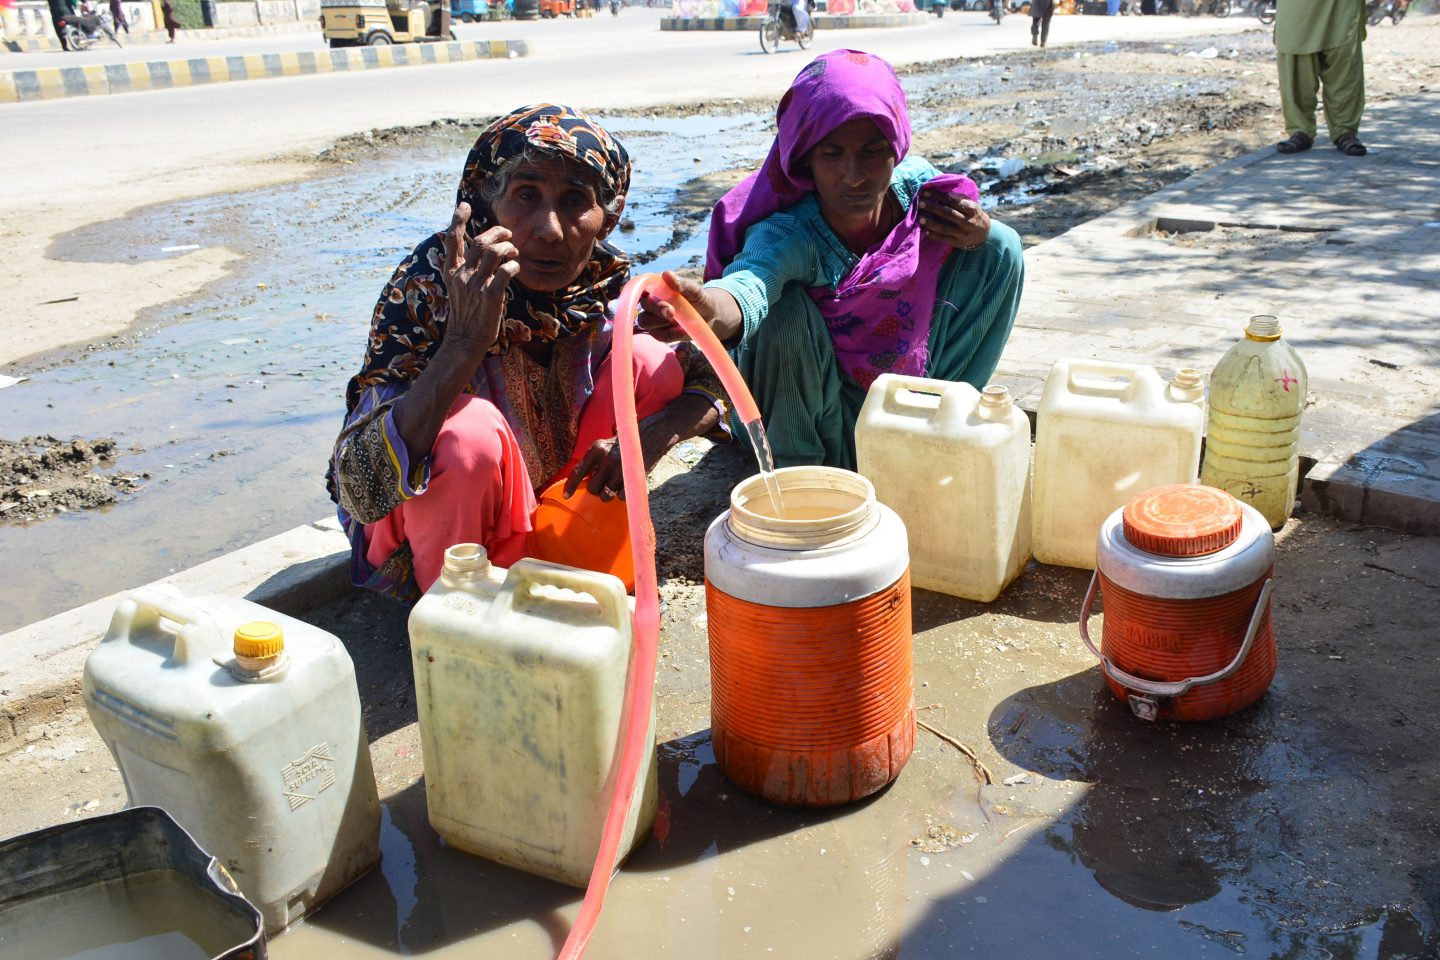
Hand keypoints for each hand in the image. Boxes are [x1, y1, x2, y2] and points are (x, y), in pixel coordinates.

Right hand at [441, 203, 518, 355]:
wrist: (465, 339)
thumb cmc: (466, 313)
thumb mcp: (458, 288)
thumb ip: (465, 269)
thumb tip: (482, 250)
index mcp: (452, 271)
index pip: (452, 240)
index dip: (458, 220)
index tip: (464, 206)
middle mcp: (462, 275)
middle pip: (480, 241)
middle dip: (498, 233)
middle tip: (509, 235)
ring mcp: (476, 285)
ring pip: (494, 252)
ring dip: (509, 248)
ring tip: (514, 253)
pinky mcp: (491, 296)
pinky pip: (506, 271)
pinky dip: (514, 266)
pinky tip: (516, 268)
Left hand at [563, 412, 681, 501]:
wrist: (649, 436)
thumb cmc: (622, 443)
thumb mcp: (603, 445)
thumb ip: (591, 461)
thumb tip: (580, 479)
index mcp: (596, 449)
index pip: (578, 471)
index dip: (571, 486)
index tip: (566, 497)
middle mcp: (606, 459)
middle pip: (592, 489)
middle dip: (596, 489)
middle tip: (603, 483)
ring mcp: (620, 469)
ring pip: (605, 495)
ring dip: (608, 494)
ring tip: (613, 485)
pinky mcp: (632, 478)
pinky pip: (620, 497)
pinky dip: (622, 494)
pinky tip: (625, 485)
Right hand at [635, 270, 718, 343]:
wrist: (710, 317)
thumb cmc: (699, 299)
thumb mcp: (694, 290)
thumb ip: (681, 283)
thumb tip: (666, 274)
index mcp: (656, 288)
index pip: (640, 287)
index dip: (640, 290)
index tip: (651, 295)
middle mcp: (651, 304)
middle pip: (643, 305)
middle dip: (656, 308)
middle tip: (671, 311)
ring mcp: (653, 320)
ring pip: (645, 322)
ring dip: (660, 321)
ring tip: (677, 319)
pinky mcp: (659, 334)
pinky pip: (659, 335)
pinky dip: (672, 334)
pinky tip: (683, 330)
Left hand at [919, 189, 989, 250]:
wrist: (983, 233)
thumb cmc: (972, 214)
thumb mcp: (970, 204)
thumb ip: (957, 198)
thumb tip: (938, 190)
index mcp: (972, 209)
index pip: (953, 201)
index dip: (938, 196)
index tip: (926, 192)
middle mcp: (968, 221)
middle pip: (948, 213)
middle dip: (933, 208)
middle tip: (920, 203)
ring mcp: (963, 233)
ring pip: (944, 228)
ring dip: (930, 223)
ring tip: (919, 218)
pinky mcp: (958, 243)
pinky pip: (944, 239)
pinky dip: (933, 235)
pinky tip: (924, 231)